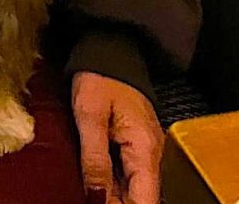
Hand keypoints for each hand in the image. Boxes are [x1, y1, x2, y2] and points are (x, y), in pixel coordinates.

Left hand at [72, 72, 163, 203]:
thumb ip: (95, 159)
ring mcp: (143, 149)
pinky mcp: (133, 144)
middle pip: (140, 197)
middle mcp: (150, 153)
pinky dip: (111, 184)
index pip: (146, 200)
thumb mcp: (90, 116)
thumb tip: (96, 198)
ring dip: (113, 196)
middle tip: (87, 202)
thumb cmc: (100, 77)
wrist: (109, 50)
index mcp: (145, 148)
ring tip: (88, 198)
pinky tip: (94, 188)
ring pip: (132, 187)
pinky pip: (126, 173)